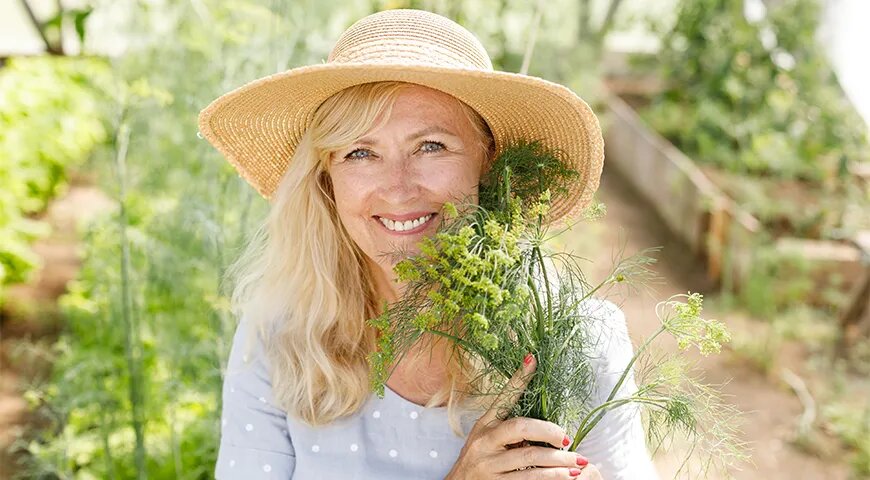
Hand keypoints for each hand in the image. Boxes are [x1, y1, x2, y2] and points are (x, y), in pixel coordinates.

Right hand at [444, 354, 593, 478]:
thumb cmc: (478, 461)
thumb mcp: (487, 439)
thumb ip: (509, 428)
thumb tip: (542, 418)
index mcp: (485, 425)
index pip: (504, 398)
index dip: (518, 379)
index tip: (533, 359)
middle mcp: (484, 441)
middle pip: (520, 427)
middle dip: (548, 430)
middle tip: (567, 438)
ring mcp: (488, 464)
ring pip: (530, 456)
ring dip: (559, 460)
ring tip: (578, 462)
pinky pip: (528, 479)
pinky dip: (550, 478)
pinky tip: (565, 477)